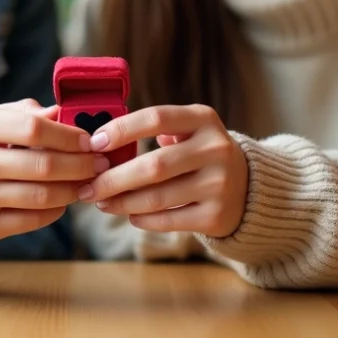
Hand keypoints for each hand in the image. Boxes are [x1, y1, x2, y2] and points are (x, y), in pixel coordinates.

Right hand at [0, 99, 108, 241]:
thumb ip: (25, 114)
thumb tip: (67, 114)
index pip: (33, 129)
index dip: (69, 136)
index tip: (89, 139)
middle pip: (42, 166)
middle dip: (80, 165)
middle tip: (100, 163)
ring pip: (40, 197)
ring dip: (74, 190)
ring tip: (88, 181)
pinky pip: (31, 220)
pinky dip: (55, 210)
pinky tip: (64, 199)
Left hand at [78, 104, 247, 238]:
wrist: (249, 187)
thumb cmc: (201, 154)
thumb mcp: (190, 130)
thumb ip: (153, 129)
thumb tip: (101, 142)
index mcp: (203, 119)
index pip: (156, 117)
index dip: (122, 129)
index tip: (94, 143)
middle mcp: (216, 149)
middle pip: (154, 165)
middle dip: (113, 178)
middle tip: (87, 186)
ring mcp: (219, 184)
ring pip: (158, 197)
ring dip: (122, 202)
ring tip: (101, 202)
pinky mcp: (217, 215)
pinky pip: (169, 220)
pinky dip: (143, 219)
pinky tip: (129, 214)